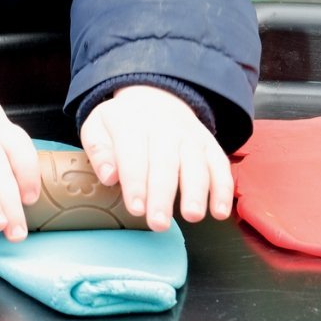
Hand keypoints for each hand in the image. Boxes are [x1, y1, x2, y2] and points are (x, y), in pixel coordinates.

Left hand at [80, 85, 233, 232]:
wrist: (154, 97)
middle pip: (164, 163)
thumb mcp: (98, 127)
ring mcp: (189, 136)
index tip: (136, 209)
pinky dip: (222, 189)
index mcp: (131, 124)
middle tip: (159, 223)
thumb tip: (108, 176)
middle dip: (163, 195)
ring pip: (195, 164)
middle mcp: (163, 128)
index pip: (133, 155)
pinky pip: (220, 165)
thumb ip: (99, 151)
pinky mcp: (209, 145)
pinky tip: (220, 212)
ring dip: (196, 192)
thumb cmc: (122, 123)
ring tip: (192, 216)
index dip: (135, 184)